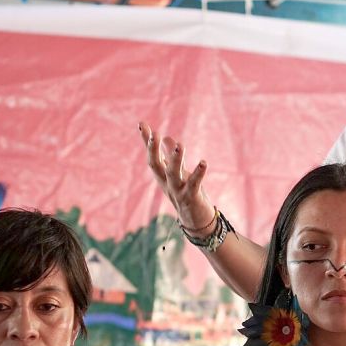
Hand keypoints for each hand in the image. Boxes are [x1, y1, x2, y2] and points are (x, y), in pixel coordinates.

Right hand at [139, 121, 216, 235]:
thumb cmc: (187, 194)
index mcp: (163, 176)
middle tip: (154, 134)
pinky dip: (198, 173)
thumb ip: (172, 156)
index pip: (152, 156)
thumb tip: (168, 138)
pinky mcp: (191, 197)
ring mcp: (178, 191)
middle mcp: (166, 183)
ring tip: (180, 145)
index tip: (141, 124)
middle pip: (156, 165)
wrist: (196, 221)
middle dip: (153, 150)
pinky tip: (204, 162)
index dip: (146, 141)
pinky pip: (194, 184)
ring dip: (176, 160)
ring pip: (173, 174)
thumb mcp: (179, 173)